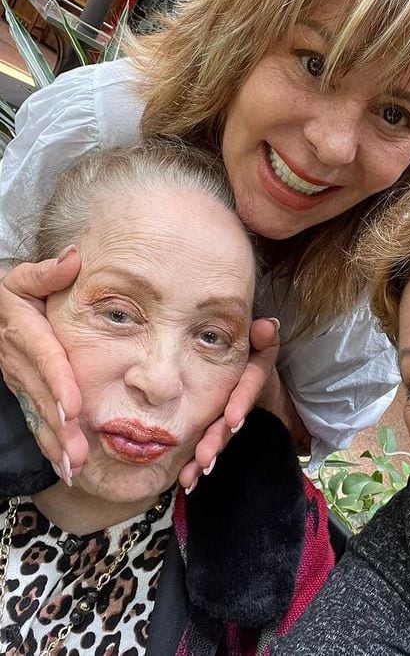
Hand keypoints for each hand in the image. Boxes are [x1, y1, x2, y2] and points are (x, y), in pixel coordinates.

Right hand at [0, 247, 87, 476]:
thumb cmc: (14, 294)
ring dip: (56, 443)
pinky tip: (65, 466)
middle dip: (61, 426)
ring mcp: (20, 379)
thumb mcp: (23, 278)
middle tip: (79, 453)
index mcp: (26, 331)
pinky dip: (49, 444)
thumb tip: (74, 258)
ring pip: (39, 414)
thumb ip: (47, 272)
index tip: (73, 406)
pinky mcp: (23, 391)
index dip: (58, 383)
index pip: (45, 358)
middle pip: (44, 396)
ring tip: (74, 468)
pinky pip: (36, 419)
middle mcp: (21, 360)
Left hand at [177, 317, 279, 489]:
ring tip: (192, 476)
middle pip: (231, 419)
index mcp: (253, 376)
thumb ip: (264, 337)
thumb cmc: (249, 348)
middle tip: (204, 459)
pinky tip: (186, 482)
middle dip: (217, 440)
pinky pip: (207, 442)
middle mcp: (241, 398)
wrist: (247, 360)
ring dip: (206, 456)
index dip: (241, 402)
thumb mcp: (259, 342)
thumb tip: (267, 325)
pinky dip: (197, 464)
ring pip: (219, 435)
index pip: (249, 387)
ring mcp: (230, 413)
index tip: (232, 419)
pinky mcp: (216, 424)